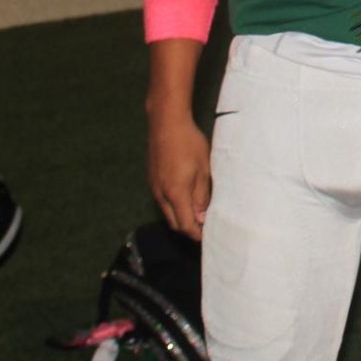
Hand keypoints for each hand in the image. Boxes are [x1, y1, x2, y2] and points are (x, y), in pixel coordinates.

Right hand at [148, 114, 210, 240]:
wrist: (166, 123)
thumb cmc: (189, 144)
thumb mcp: (203, 169)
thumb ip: (201, 195)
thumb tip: (201, 217)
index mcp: (175, 194)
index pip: (185, 225)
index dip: (197, 234)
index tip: (208, 237)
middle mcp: (161, 195)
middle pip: (174, 223)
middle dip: (189, 228)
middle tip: (206, 225)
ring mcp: (154, 187)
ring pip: (168, 212)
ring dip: (181, 216)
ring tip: (199, 210)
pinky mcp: (152, 179)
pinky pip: (163, 200)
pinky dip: (174, 205)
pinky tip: (186, 195)